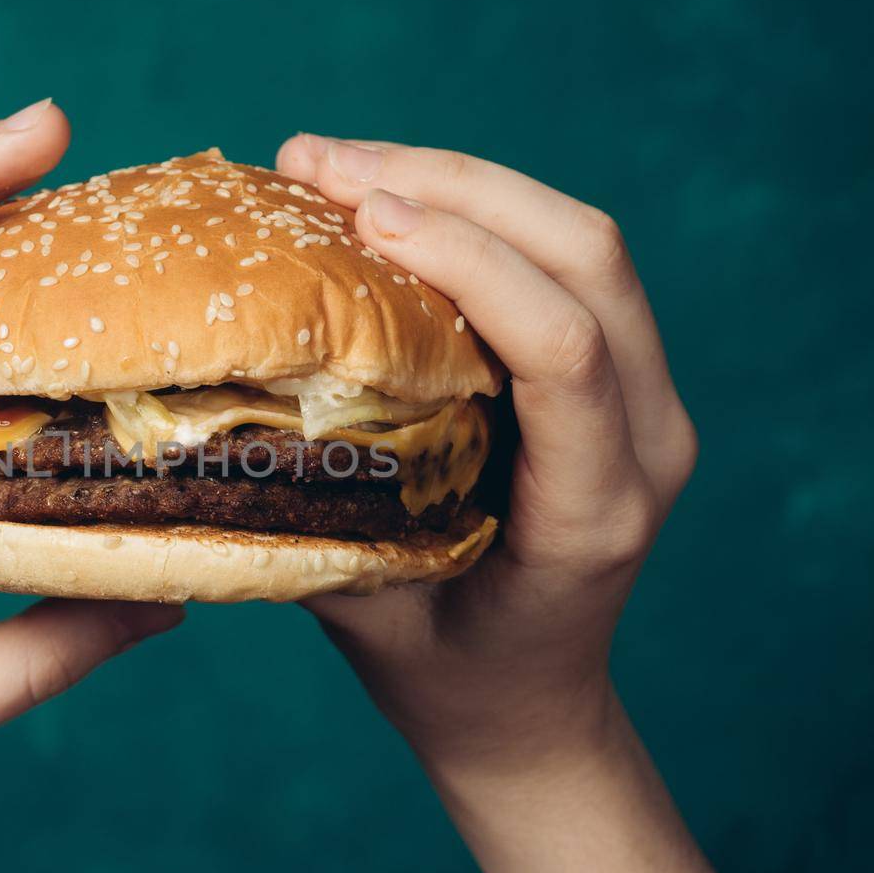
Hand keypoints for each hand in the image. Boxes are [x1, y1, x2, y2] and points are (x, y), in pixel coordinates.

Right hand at [276, 135, 782, 872]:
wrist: (530, 708)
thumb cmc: (445, 676)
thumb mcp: (370, 611)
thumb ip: (318, 508)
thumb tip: (224, 389)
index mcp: (595, 510)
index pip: (564, 348)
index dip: (466, 261)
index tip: (358, 215)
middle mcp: (649, 439)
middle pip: (587, 255)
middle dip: (453, 185)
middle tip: (321, 163)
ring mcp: (648, 400)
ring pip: (583, 240)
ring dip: (462, 182)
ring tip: (339, 165)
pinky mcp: (623, 377)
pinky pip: (564, 263)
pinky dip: (478, 214)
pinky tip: (390, 200)